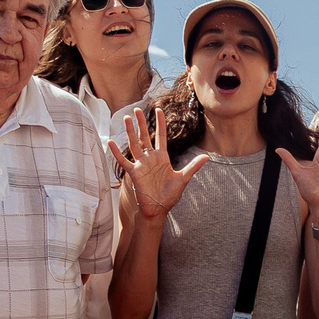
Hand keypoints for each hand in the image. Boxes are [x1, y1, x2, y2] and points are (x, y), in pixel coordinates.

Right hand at [111, 102, 206, 218]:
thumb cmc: (169, 195)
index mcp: (162, 157)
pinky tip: (111, 142)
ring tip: (126, 118)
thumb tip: (207, 157)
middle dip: (141, 123)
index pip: (160, 136)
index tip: (158, 110)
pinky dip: (117, 152)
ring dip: (130, 132)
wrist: (158, 209)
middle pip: (145, 136)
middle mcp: (150, 158)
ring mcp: (141, 164)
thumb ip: (193, 166)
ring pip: (134, 144)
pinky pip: (123, 161)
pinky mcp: (134, 173)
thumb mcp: (183, 178)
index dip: (160, 123)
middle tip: (137, 109)